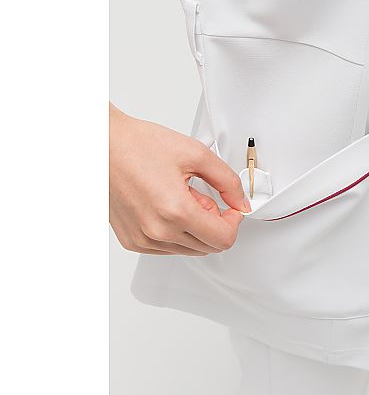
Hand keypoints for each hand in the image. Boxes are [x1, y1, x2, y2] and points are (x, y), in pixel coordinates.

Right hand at [109, 103, 250, 254]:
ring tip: (181, 197)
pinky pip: (169, 248)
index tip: (230, 207)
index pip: (223, 239)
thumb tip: (240, 201)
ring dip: (195, 228)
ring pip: (190, 249)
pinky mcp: (132, 241)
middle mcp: (157, 232)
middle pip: (209, 247)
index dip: (233, 222)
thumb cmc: (139, 145)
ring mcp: (142, 240)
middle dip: (214, 223)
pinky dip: (176, 232)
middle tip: (203, 196)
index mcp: (175, 211)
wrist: (102, 145)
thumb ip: (227, 181)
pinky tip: (167, 206)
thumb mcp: (195, 154)